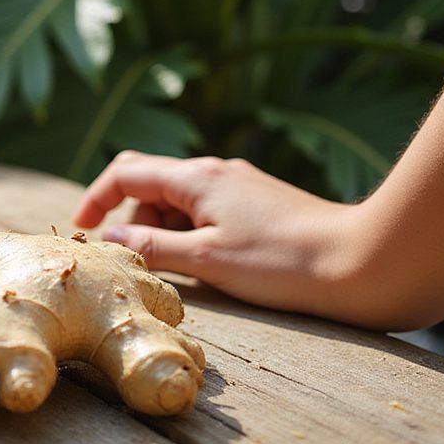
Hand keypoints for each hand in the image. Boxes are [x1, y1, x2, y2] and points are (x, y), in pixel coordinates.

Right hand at [72, 152, 366, 320]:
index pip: (126, 172)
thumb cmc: (284, 262)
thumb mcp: (207, 259)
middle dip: (131, 219)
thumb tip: (111, 238)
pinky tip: (207, 264)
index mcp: (197, 177)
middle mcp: (216, 172)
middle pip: (150, 184)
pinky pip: (206, 211)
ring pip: (179, 200)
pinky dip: (190, 233)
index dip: (96, 198)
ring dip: (163, 230)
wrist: (363, 261)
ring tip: (175, 271)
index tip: (81, 229)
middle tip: (134, 260)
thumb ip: (153, 247)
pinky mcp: (259, 205)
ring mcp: (239, 187)